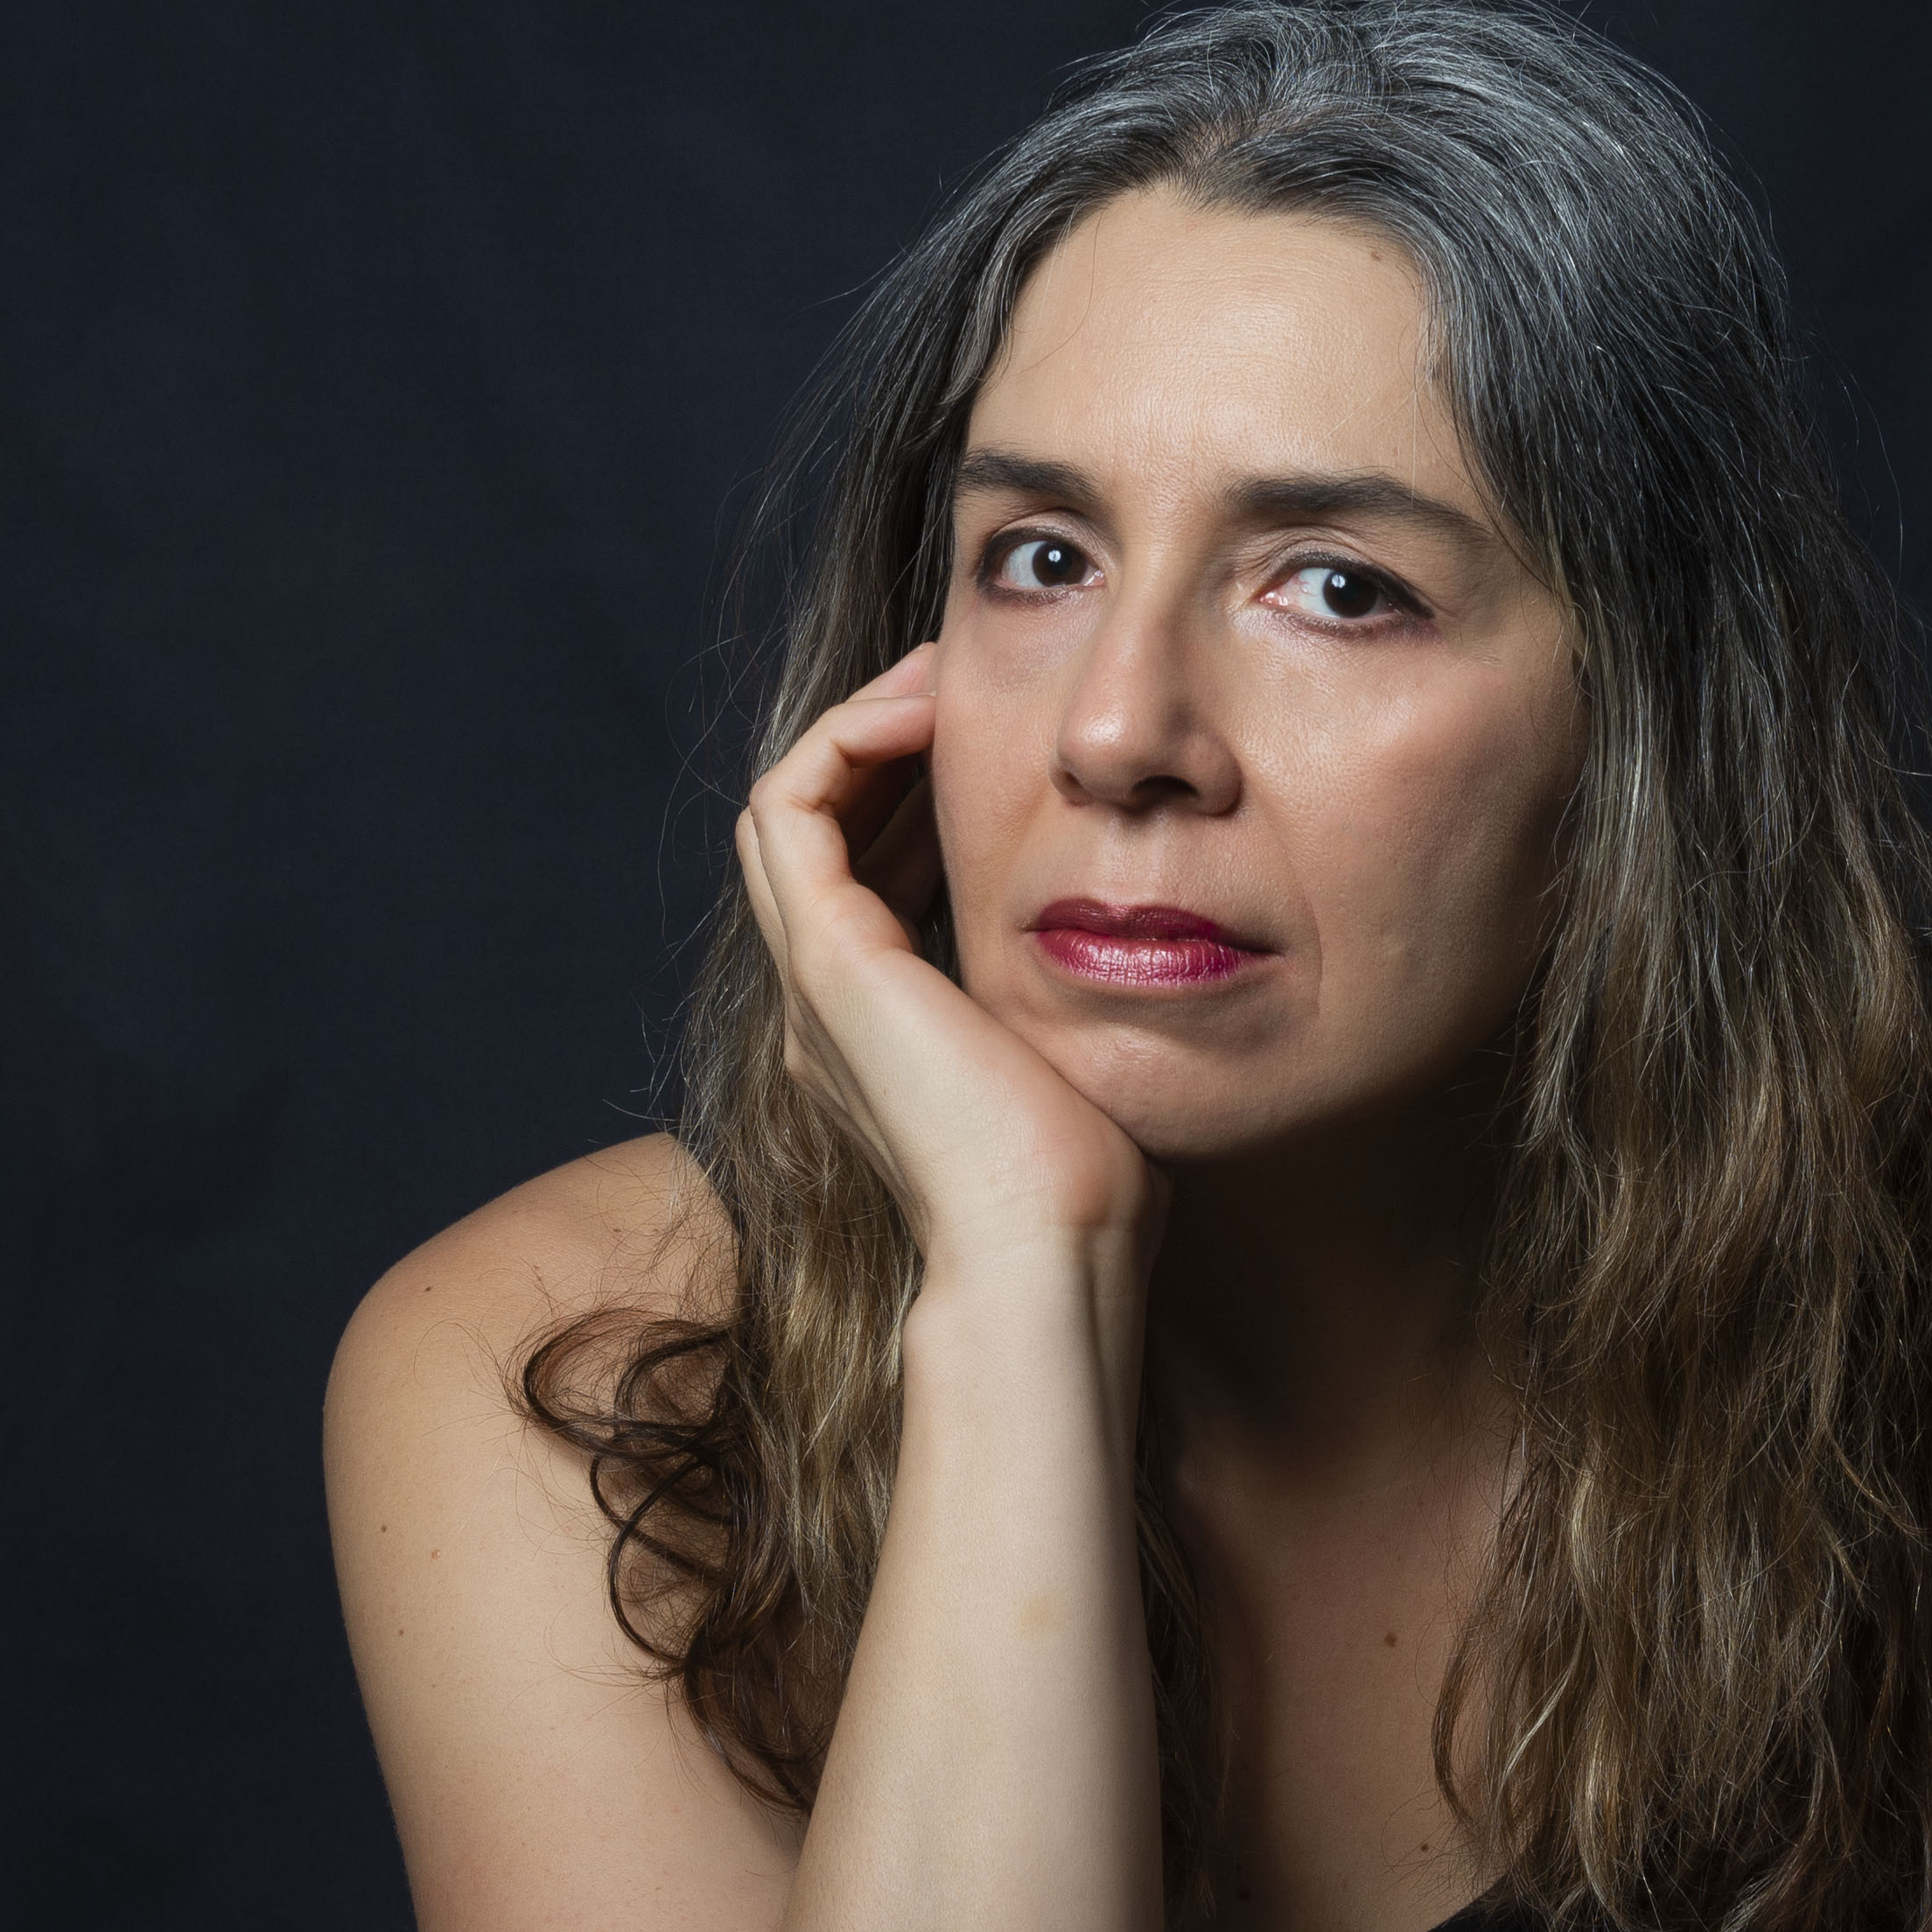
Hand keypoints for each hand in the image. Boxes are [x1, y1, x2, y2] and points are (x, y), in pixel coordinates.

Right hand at [734, 644, 1161, 1292]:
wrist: (1050, 1250)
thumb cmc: (1092, 1184)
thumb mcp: (1076, 1064)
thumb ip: (1070, 1007)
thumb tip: (1143, 951)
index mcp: (881, 1038)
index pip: (867, 882)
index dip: (913, 798)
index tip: (992, 746)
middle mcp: (829, 1011)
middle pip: (819, 838)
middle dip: (881, 751)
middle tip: (956, 689)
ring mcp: (817, 987)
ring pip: (789, 813)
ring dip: (859, 730)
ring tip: (937, 681)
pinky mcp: (830, 963)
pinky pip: (791, 809)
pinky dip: (846, 743)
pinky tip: (924, 711)